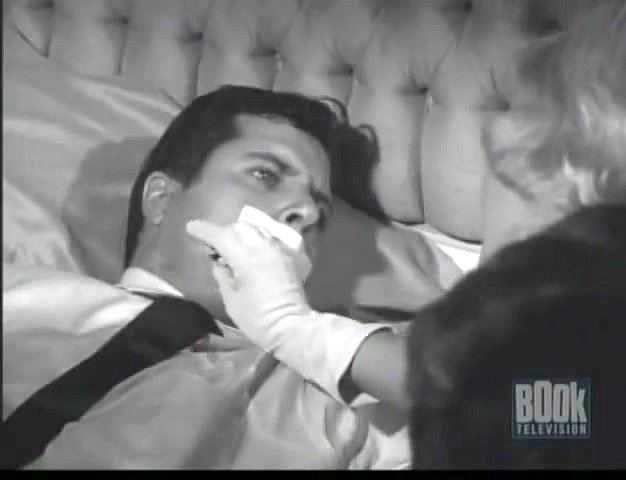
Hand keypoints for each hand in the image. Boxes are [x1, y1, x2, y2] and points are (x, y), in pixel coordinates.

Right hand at [186, 220, 311, 350]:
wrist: (291, 328)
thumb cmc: (257, 320)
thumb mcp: (231, 300)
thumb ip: (222, 275)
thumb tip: (218, 262)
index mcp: (247, 259)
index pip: (222, 236)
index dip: (204, 230)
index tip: (191, 227)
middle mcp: (265, 248)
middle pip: (241, 227)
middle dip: (224, 232)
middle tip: (214, 245)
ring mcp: (280, 251)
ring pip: (258, 229)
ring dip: (242, 233)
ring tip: (233, 247)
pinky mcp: (290, 257)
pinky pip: (270, 239)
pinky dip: (257, 240)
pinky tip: (253, 252)